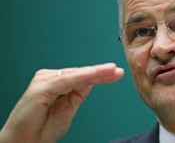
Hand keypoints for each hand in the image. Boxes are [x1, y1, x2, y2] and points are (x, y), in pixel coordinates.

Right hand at [0, 63, 123, 142]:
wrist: (25, 142)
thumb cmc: (43, 128)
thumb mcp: (69, 107)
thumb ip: (79, 93)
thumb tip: (93, 80)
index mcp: (56, 82)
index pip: (83, 76)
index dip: (100, 74)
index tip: (117, 73)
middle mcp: (50, 78)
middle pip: (81, 73)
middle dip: (101, 72)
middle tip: (117, 70)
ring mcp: (45, 81)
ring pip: (75, 75)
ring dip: (95, 72)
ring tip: (111, 70)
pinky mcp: (41, 88)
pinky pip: (65, 81)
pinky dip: (80, 77)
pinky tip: (93, 74)